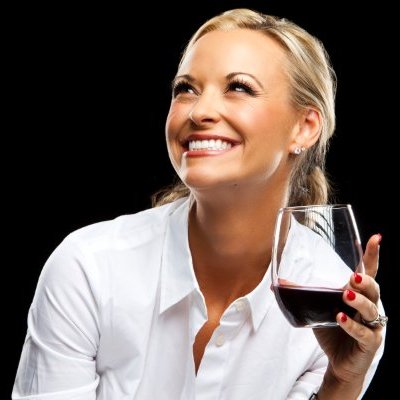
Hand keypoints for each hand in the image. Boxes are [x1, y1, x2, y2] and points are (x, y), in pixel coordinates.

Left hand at [313, 234, 383, 396]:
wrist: (340, 363)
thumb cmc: (332, 331)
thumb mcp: (316, 310)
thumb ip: (302, 296)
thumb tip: (277, 284)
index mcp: (357, 295)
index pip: (368, 272)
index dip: (372, 256)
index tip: (376, 237)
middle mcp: (368, 307)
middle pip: (373, 289)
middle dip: (364, 281)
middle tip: (351, 277)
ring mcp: (372, 326)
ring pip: (371, 309)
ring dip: (359, 301)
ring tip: (345, 294)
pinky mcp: (369, 344)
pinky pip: (364, 333)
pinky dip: (352, 325)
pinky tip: (339, 317)